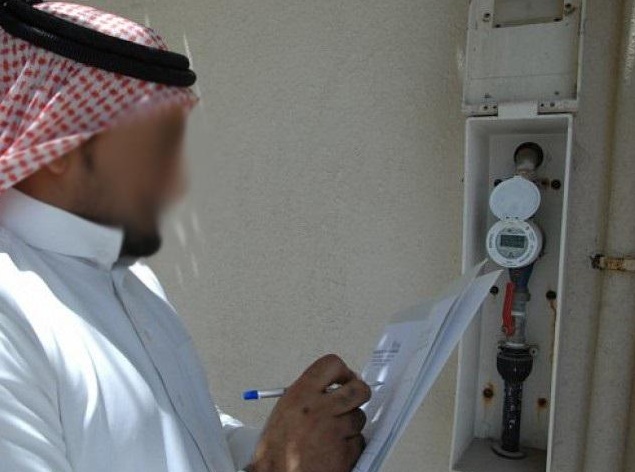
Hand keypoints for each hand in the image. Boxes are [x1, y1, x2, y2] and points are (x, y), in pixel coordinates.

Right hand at [247, 354, 370, 471]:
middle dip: (359, 393)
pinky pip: (358, 442)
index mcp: (300, 395)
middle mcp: (319, 409)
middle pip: (359, 389)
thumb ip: (308, 395)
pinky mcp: (345, 452)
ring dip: (350, 426)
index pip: (331, 364)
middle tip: (353, 400)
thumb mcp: (284, 411)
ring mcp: (334, 431)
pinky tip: (333, 452)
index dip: (343, 371)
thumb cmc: (276, 451)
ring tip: (331, 436)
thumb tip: (332, 388)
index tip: (344, 379)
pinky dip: (350, 447)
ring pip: (359, 418)